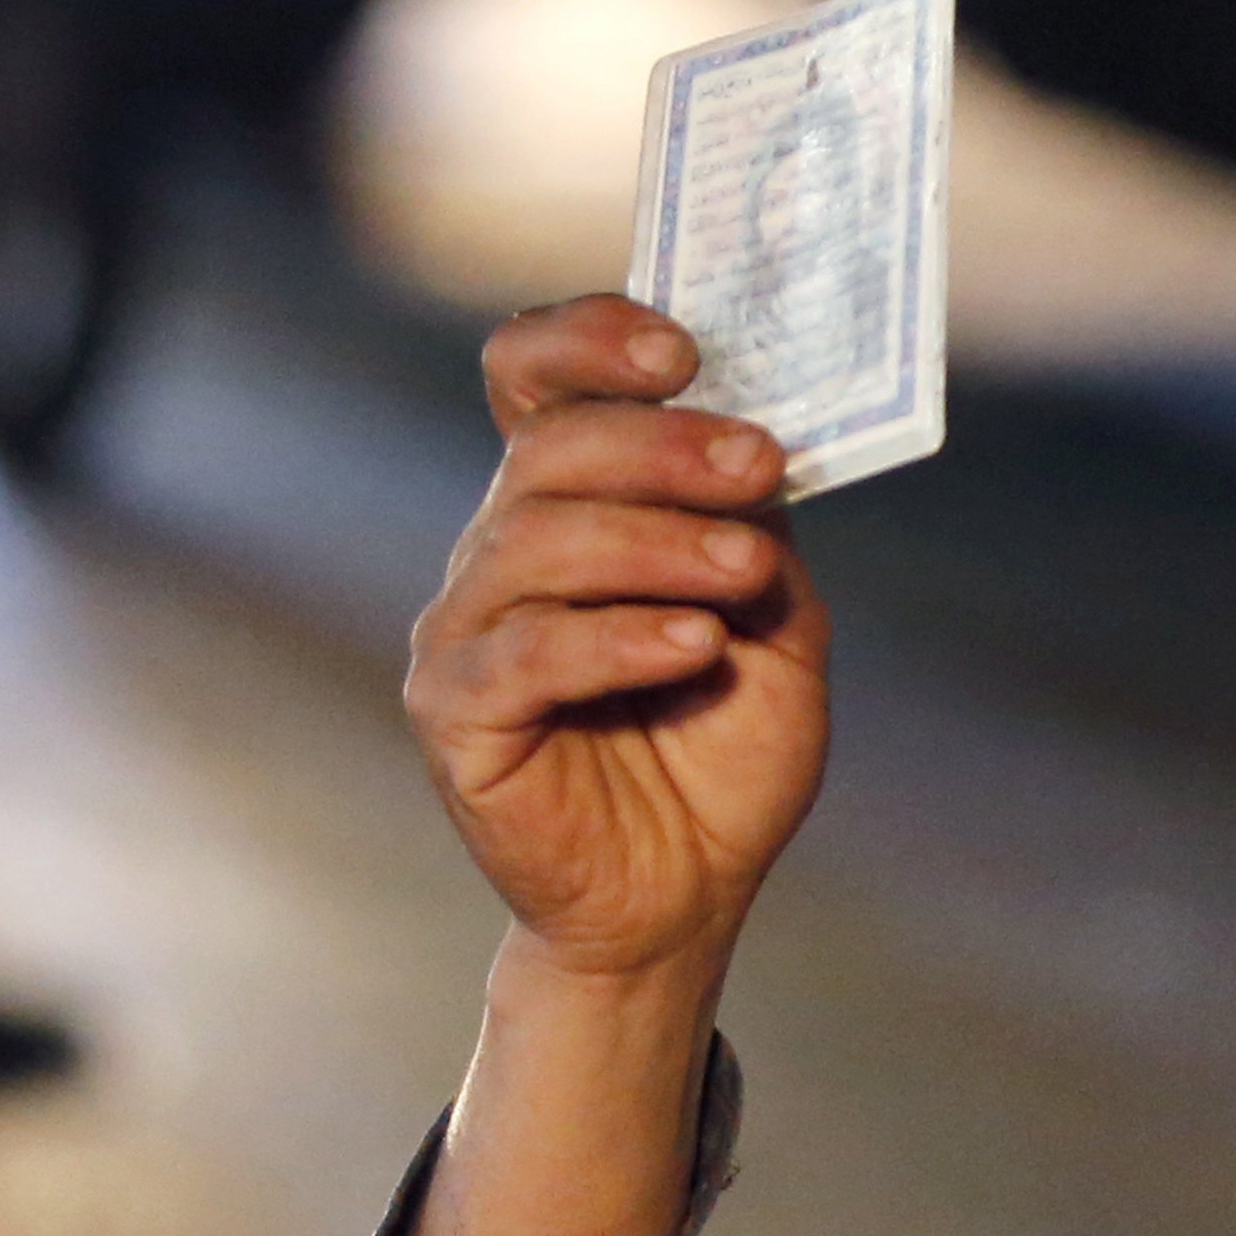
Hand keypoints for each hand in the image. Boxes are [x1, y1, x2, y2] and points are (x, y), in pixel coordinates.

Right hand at [404, 299, 833, 990]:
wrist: (684, 895)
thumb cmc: (719, 753)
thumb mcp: (778, 630)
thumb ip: (762, 537)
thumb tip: (760, 458)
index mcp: (568, 506)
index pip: (532, 378)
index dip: (587, 340)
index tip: (683, 348)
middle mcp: (501, 552)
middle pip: (548, 450)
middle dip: (663, 444)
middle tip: (760, 465)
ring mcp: (466, 630)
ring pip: (538, 541)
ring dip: (657, 542)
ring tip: (742, 572)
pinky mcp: (457, 714)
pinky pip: (527, 653)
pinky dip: (618, 639)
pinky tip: (695, 645)